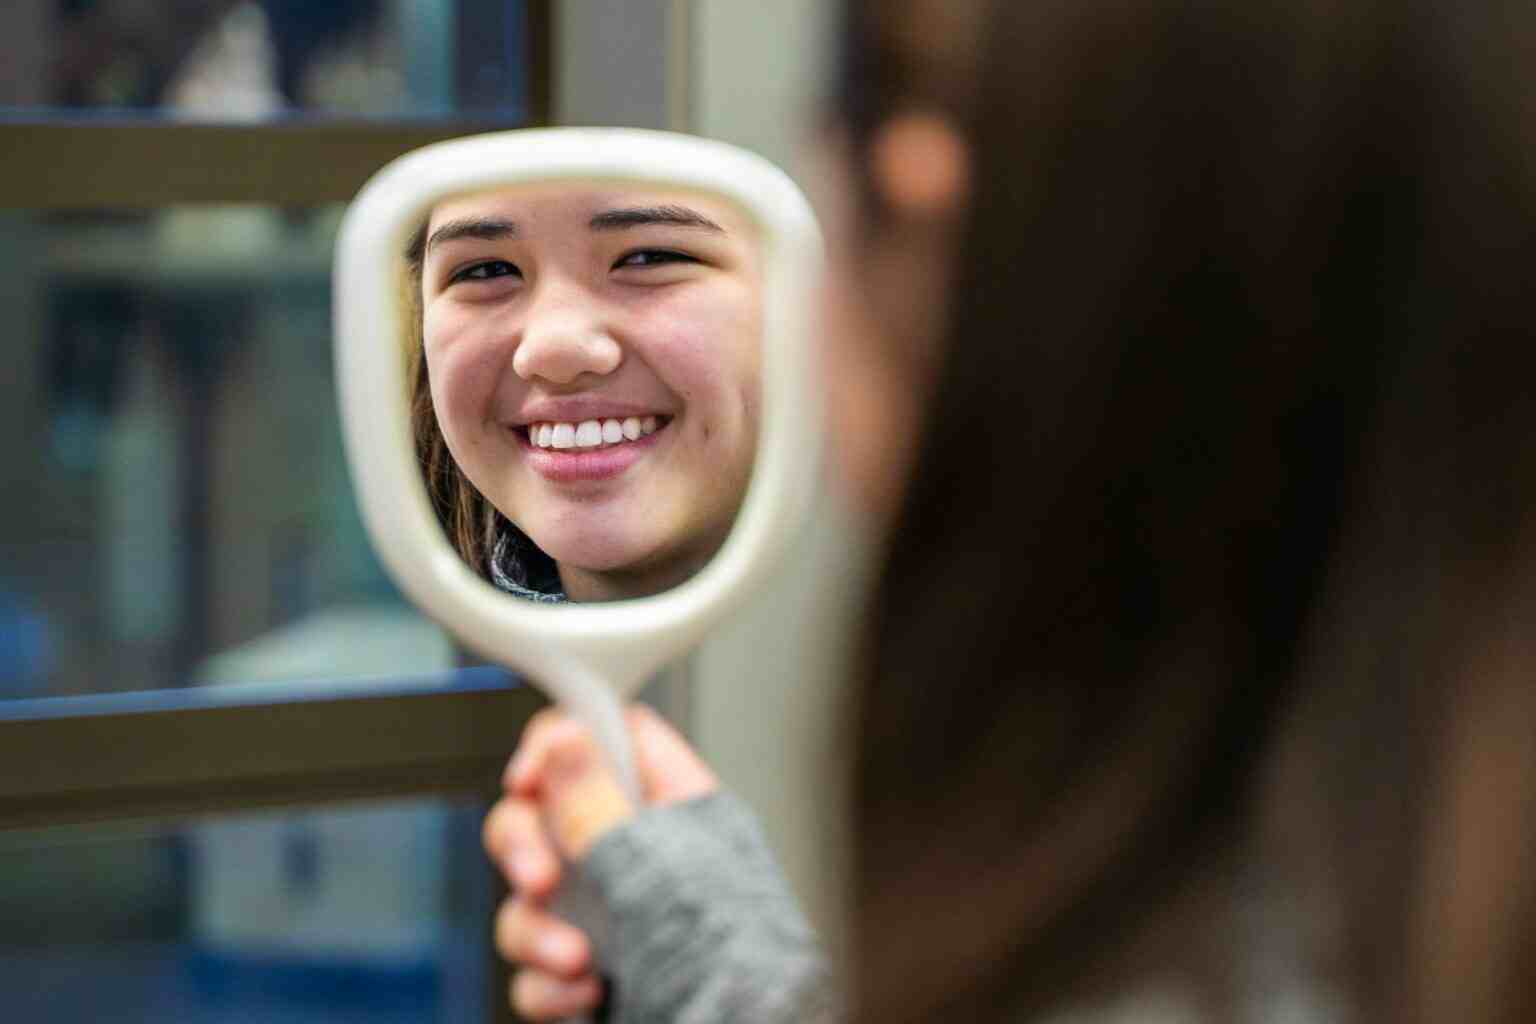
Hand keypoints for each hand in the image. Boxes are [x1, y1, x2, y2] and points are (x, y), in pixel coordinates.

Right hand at [483, 704, 718, 1019]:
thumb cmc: (735, 961)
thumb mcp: (656, 865)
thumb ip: (597, 802)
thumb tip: (562, 736)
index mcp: (673, 805)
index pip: (610, 738)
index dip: (559, 744)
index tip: (528, 778)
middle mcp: (640, 855)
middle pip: (549, 813)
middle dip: (525, 846)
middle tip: (540, 877)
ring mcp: (614, 917)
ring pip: (533, 896)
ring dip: (535, 928)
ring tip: (575, 959)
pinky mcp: (592, 975)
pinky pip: (535, 966)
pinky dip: (545, 984)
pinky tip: (582, 995)